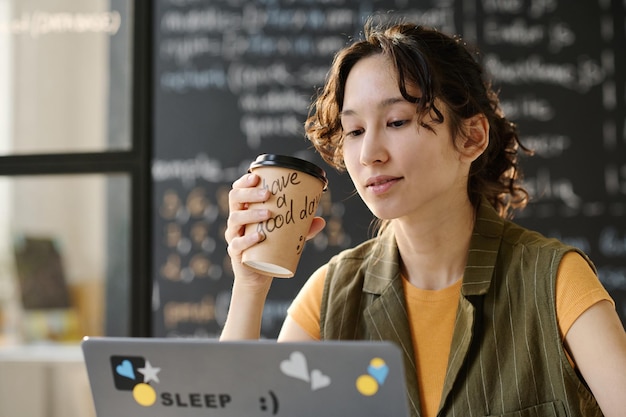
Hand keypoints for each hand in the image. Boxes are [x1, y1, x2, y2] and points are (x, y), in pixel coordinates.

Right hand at [221, 172, 325, 340]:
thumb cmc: (271, 247)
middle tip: (267, 194)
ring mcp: (234, 235)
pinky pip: (237, 244)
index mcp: (245, 209)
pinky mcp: (235, 252)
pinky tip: (259, 237)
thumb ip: (302, 227)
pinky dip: (247, 239)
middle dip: (250, 194)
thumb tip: (322, 221)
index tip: (256, 176)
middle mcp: (236, 219)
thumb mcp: (287, 235)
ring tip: (268, 214)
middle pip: (235, 199)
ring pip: (235, 219)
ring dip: (251, 214)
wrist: (259, 274)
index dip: (244, 181)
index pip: (239, 190)